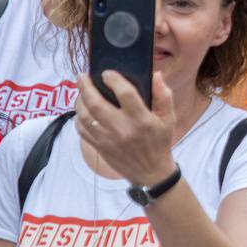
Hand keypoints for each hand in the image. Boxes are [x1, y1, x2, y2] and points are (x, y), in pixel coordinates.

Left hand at [76, 69, 177, 188]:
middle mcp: (122, 129)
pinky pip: (82, 131)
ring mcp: (108, 140)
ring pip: (85, 117)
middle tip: (82, 76)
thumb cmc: (159, 141)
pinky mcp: (100, 147)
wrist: (150, 172)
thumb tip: (155, 74)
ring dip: (79, 101)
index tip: (107, 73)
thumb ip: (164, 95)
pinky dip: (78, 118)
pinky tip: (82, 110)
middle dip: (86, 87)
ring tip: (80, 91)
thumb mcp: (169, 118)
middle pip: (97, 104)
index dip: (114, 80)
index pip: (125, 94)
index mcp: (141, 120)